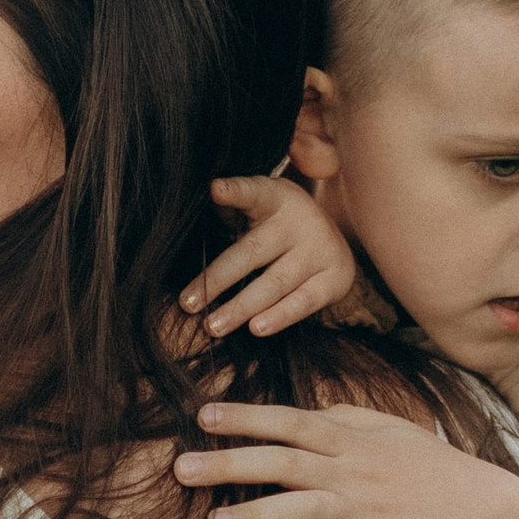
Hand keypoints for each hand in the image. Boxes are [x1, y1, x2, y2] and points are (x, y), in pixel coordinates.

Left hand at [175, 401, 518, 518]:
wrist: (490, 515)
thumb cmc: (438, 472)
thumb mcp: (395, 432)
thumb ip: (349, 419)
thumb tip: (306, 411)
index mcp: (356, 439)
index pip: (291, 423)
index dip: (246, 419)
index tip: (203, 416)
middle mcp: (355, 471)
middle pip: (283, 462)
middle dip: (230, 463)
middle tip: (181, 467)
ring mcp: (365, 511)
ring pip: (299, 508)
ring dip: (252, 515)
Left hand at [179, 176, 360, 339]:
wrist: (334, 243)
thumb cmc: (278, 228)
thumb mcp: (260, 209)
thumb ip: (230, 213)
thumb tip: (185, 226)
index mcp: (275, 198)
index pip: (253, 192)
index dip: (235, 191)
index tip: (214, 189)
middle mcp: (299, 221)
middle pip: (253, 251)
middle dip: (218, 279)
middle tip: (188, 303)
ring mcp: (319, 250)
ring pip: (274, 283)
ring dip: (241, 307)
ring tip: (213, 326)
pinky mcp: (333, 279)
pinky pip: (302, 303)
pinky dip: (278, 317)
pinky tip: (255, 329)